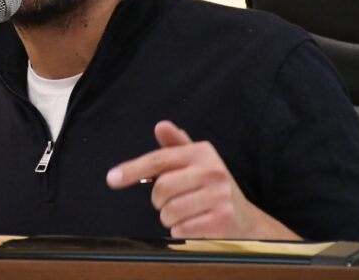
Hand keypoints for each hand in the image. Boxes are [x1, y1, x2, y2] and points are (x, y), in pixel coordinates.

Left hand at [106, 120, 298, 239]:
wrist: (246, 220)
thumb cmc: (213, 188)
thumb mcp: (198, 162)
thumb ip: (177, 145)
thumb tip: (161, 126)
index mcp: (202, 153)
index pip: (159, 160)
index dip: (132, 169)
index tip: (112, 179)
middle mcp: (213, 171)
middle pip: (161, 189)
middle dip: (159, 201)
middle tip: (174, 201)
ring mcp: (219, 196)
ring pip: (169, 212)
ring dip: (170, 219)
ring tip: (187, 214)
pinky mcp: (221, 221)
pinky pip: (181, 230)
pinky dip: (181, 232)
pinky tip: (196, 226)